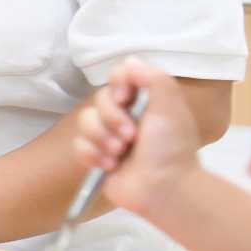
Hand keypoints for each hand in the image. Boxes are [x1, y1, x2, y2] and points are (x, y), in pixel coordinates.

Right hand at [72, 58, 200, 218]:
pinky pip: (78, 146)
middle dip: (111, 119)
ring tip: (119, 154)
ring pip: (85, 122)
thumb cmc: (171, 148)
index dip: (117, 84)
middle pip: (98, 100)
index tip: (126, 98)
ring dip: (101, 138)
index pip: (119, 76)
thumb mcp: (171, 108)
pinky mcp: (97, 157)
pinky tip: (110, 167)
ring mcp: (109, 137)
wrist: (164, 190)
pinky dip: (92, 155)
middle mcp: (125, 115)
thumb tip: (130, 60)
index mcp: (144, 101)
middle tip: (130, 137)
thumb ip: (154, 79)